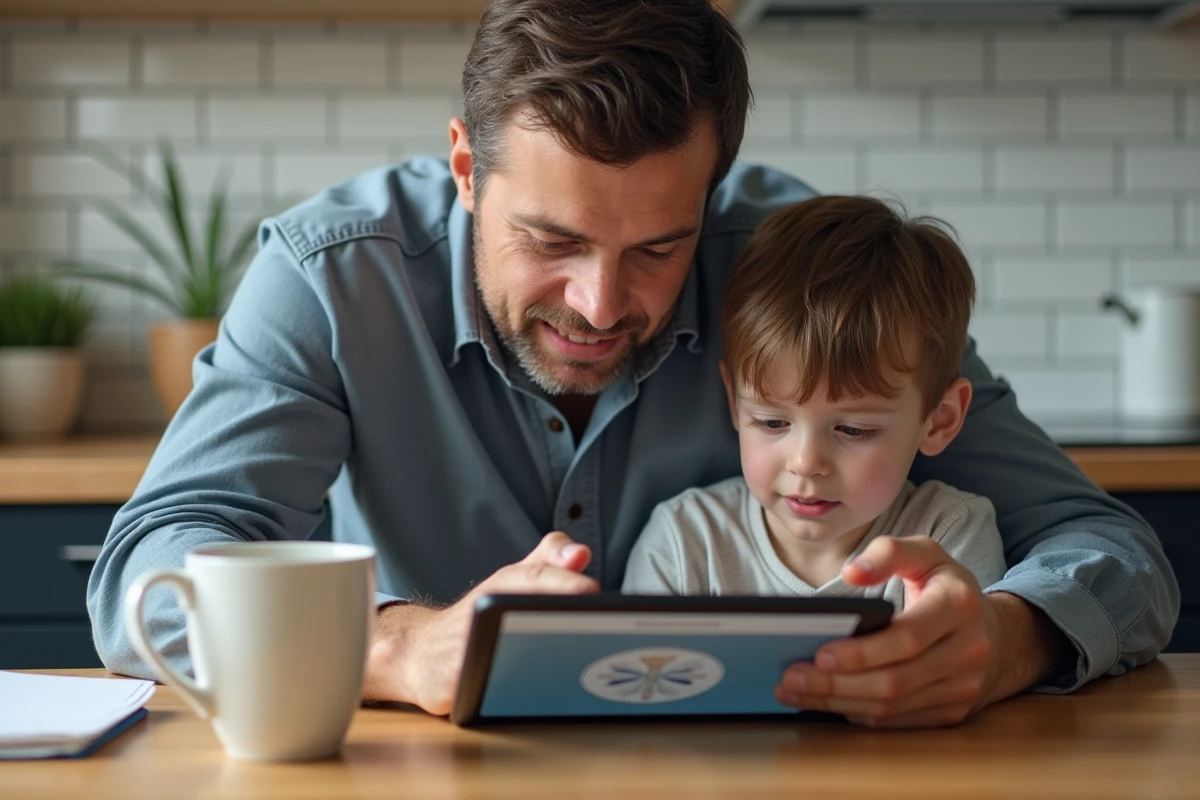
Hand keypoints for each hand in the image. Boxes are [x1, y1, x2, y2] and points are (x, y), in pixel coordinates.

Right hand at [362, 532, 598, 714]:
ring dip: (535, 659)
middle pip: (519, 611)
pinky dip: (505, 692)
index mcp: (501, 585)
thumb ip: (548, 562)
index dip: (561, 580)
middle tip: (594, 622)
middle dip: (556, 617)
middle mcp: (480, 610)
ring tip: (574, 660)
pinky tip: (533, 698)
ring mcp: (462, 647)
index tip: (590, 587)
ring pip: (502, 655)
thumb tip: (581, 553)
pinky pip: (482, 689)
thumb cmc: (474, 618)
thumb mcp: (511, 582)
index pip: (533, 577)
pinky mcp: (449, 683)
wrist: (418, 652)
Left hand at [774, 535, 1002, 727]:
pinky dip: (858, 713)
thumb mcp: (925, 553)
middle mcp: (969, 651)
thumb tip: (851, 572)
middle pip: (895, 680)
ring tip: (796, 691)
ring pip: (894, 705)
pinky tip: (826, 702)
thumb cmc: (946, 588)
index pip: (907, 637)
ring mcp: (964, 687)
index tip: (819, 654)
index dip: (862, 651)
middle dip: (837, 683)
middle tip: (790, 678)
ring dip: (839, 702)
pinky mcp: (953, 712)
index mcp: (959, 605)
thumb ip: (888, 552)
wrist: (999, 634)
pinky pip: (899, 720)